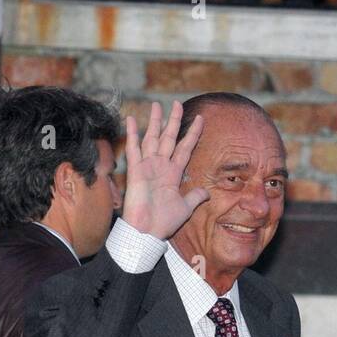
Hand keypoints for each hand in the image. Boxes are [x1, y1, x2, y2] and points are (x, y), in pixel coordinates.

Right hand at [121, 100, 207, 239]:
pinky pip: (134, 148)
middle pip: (168, 138)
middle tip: (176, 103)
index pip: (185, 147)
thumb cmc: (164, 222)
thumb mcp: (186, 207)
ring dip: (154, 122)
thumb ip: (195, 196)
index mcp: (173, 173)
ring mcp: (147, 167)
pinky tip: (130, 119)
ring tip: (156, 106)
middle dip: (173, 121)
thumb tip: (207, 192)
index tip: (200, 118)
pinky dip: (132, 134)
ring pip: (152, 138)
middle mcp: (160, 166)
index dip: (192, 133)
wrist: (147, 232)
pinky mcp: (135, 171)